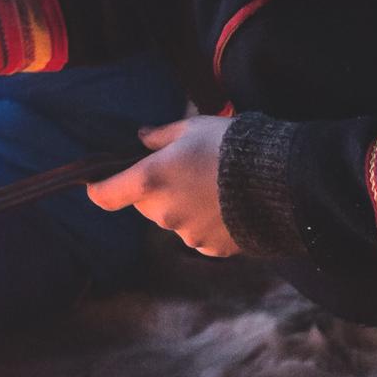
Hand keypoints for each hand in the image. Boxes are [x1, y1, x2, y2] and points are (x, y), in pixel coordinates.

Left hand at [87, 116, 238, 257]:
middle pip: (144, 205)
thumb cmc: (229, 145)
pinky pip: (199, 234)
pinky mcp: (211, 248)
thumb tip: (142, 138)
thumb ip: (160, 136)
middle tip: (183, 170)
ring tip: (213, 185)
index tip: (98, 184)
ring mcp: (187, 234)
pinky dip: (206, 221)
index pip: (105, 196)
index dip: (99, 189)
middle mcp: (163, 213)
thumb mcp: (191, 128)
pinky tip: (227, 203)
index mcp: (150, 181)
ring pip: (172, 219)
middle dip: (155, 190)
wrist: (277, 180)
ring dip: (183, 206)